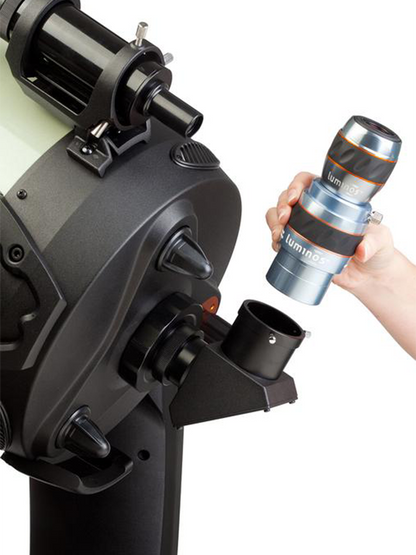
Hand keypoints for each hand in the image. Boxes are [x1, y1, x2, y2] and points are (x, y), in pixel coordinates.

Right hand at [266, 172, 395, 292]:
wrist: (369, 277)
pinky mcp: (299, 247)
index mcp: (332, 200)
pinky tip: (279, 246)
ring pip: (278, 217)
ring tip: (279, 235)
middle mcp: (314, 211)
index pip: (307, 182)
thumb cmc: (378, 251)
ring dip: (273, 223)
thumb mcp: (381, 240)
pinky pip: (279, 239)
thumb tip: (361, 250)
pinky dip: (275, 241)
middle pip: (287, 198)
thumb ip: (373, 242)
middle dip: (280, 206)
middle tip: (284, 219)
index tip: (294, 197)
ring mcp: (304, 229)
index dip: (295, 185)